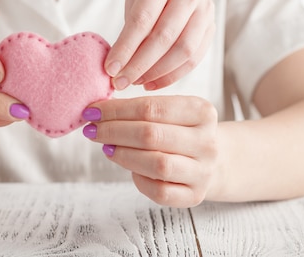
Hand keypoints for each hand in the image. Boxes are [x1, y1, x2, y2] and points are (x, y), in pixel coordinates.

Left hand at [82, 95, 217, 206]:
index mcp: (202, 111)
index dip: (116, 110)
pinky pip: (160, 191)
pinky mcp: (194, 195)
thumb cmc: (179, 130)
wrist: (211, 160)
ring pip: (156, 164)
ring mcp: (203, 171)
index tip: (92, 110)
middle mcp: (207, 141)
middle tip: (92, 129)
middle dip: (114, 131)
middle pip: (151, 135)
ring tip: (106, 147)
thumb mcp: (170, 111)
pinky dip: (139, 179)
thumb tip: (98, 109)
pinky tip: (130, 169)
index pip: (151, 108)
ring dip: (123, 155)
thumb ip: (141, 108)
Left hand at [105, 0, 220, 90]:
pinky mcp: (212, 26)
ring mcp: (206, 8)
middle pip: (164, 37)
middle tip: (120, 82)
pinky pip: (194, 58)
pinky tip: (152, 82)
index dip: (125, 48)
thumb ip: (129, 26)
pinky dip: (172, 75)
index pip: (142, 20)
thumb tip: (118, 67)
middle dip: (139, 65)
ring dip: (156, 73)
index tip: (110, 69)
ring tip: (135, 82)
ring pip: (183, 51)